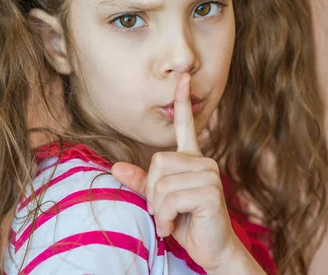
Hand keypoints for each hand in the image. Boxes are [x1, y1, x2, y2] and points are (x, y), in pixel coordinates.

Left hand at [112, 73, 235, 271]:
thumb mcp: (159, 202)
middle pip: (157, 162)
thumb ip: (141, 183)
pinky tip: (174, 226)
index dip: (182, 101)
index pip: (185, 125)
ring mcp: (208, 174)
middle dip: (153, 193)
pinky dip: (165, 218)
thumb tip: (115, 167)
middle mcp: (202, 162)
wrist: (211, 250)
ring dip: (158, 210)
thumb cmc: (187, 223)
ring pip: (161, 182)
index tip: (184, 76)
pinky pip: (170, 198)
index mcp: (192, 159)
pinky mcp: (210, 191)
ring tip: (170, 221)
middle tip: (164, 212)